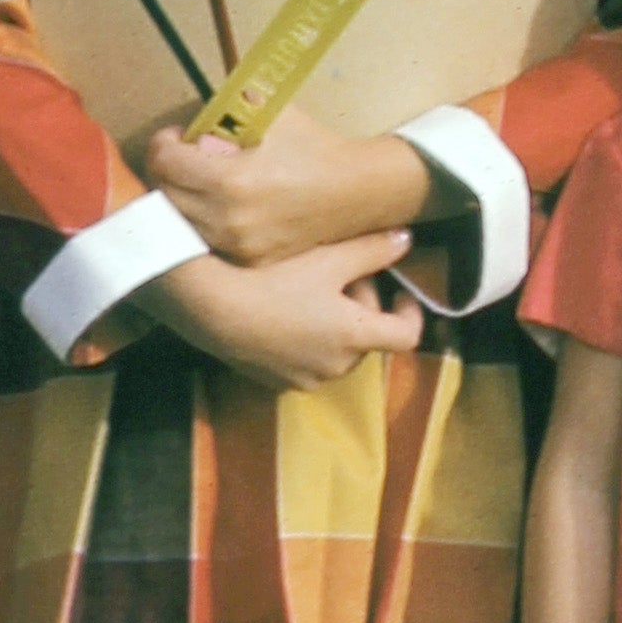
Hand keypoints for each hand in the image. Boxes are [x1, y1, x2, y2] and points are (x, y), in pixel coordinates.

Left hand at [140, 101, 426, 269]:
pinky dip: (203, 221)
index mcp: (229, 180)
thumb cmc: (313, 147)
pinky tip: (219, 204)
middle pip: (163, 195)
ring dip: (181, 198)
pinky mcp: (247, 260)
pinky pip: (206, 240)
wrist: (355, 191)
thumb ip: (227, 108)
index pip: (163, 162)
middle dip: (167, 171)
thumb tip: (194, 110)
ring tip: (200, 180)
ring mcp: (237, 245)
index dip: (164, 143)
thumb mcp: (271, 114)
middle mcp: (227, 219)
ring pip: (179, 222)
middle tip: (182, 157)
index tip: (178, 136)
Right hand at [141, 230, 422, 390]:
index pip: (406, 337)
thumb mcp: (328, 258)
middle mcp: (335, 367)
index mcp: (355, 338)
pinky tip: (282, 309)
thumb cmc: (275, 280)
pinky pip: (305, 360)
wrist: (211, 309)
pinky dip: (307, 338)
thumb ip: (374, 250)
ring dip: (335, 323)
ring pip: (336, 349)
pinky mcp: (274, 382)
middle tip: (339, 273)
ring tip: (308, 289)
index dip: (411, 312)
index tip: (401, 292)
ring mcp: (303, 379)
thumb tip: (406, 240)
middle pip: (367, 337)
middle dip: (362, 306)